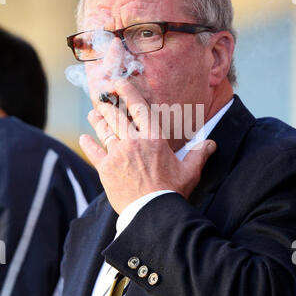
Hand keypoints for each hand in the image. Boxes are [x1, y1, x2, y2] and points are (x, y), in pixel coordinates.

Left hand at [79, 80, 215, 213]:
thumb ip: (199, 154)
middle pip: (116, 116)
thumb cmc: (171, 191)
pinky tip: (83, 138)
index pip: (139, 108)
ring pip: (103, 131)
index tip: (118, 83)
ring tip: (92, 113)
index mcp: (153, 138)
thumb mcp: (189, 171)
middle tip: (101, 98)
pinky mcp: (105, 169)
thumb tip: (211, 143)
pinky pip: (93, 152)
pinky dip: (88, 143)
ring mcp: (117, 154)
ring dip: (97, 120)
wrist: (152, 212)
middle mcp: (133, 141)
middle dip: (107, 105)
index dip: (127, 92)